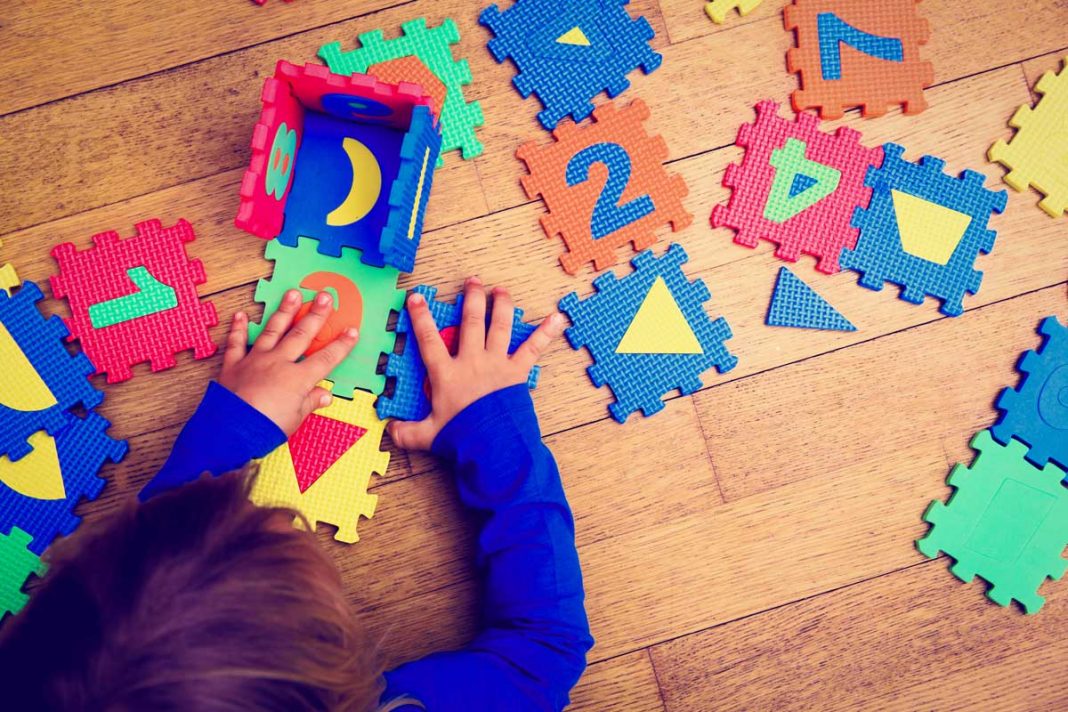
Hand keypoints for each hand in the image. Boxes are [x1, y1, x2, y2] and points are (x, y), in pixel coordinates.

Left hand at [219, 289, 358, 435]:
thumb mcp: (295, 419)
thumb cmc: (266, 428)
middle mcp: (278, 363)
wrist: (231, 431)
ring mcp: (255, 361)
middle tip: (324, 296)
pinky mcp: (234, 365)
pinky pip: (236, 343)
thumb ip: (310, 403)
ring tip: (293, 293)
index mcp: (298, 379)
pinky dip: (238, 329)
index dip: (341, 345)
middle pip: (301, 335)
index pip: (326, 358)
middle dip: (316, 315)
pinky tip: (241, 315)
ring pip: (273, 331)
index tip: (352, 331)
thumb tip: (325, 395)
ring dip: (284, 311)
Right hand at [389, 277, 563, 450]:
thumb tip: (389, 431)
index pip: (429, 339)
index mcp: (447, 374)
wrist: (494, 446)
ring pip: (499, 327)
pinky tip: (558, 318)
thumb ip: (407, 432)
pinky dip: (546, 333)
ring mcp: (497, 363)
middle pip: (471, 323)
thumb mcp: (428, 435)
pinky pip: (533, 348)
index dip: (420, 317)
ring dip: (501, 305)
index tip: (417, 297)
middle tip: (472, 281)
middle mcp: (472, 361)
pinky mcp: (517, 372)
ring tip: (501, 290)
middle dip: (471, 299)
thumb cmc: (462, 438)